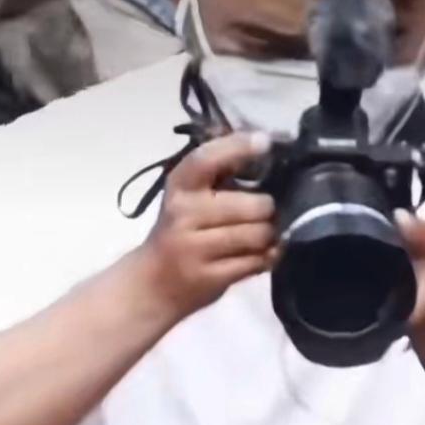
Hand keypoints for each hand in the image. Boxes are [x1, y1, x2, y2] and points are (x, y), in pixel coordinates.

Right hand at [137, 132, 278, 324]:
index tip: (264, 142)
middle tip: (265, 213)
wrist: (153, 284)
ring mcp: (196, 249)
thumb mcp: (187, 196)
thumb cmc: (179, 232)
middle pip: (252, 205)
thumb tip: (260, 139)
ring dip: (270, 236)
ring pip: (258, 235)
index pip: (207, 159)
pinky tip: (262, 255)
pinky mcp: (210, 279)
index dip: (238, 148)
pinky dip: (266, 258)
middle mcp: (184, 214)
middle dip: (267, 209)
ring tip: (264, 236)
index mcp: (179, 187)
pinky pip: (255, 262)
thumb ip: (218, 171)